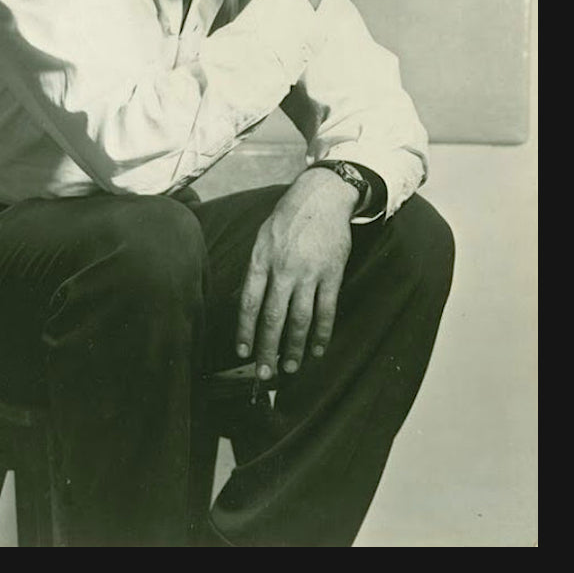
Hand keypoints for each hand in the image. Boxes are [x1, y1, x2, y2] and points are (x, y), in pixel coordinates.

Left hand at [235, 168, 357, 379]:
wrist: (320, 198)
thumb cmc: (287, 221)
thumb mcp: (262, 239)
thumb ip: (256, 271)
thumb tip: (246, 307)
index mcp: (261, 260)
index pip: (248, 302)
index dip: (244, 330)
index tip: (242, 352)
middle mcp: (283, 269)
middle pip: (273, 317)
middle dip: (268, 349)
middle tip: (265, 374)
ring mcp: (309, 272)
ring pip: (300, 319)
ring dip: (294, 347)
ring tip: (290, 368)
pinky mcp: (331, 274)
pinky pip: (326, 310)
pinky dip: (321, 333)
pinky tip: (316, 350)